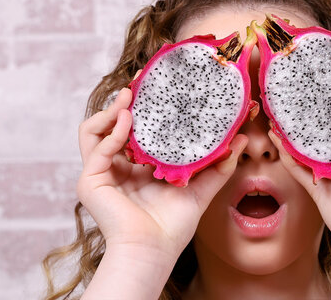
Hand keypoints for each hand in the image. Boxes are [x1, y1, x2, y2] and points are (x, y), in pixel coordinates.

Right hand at [76, 87, 247, 257]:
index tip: (156, 84)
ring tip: (129, 96)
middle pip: (112, 125)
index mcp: (137, 168)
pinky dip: (113, 132)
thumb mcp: (201, 187)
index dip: (142, 107)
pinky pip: (97, 147)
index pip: (134, 130)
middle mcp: (116, 168)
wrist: (154, 250)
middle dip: (123, 101)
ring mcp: (101, 173)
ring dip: (111, 111)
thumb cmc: (173, 226)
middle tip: (138, 80)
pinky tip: (130, 121)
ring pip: (94, 131)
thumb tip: (240, 140)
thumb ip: (219, 165)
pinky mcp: (90, 181)